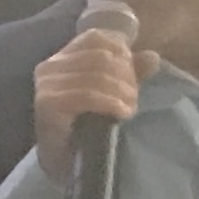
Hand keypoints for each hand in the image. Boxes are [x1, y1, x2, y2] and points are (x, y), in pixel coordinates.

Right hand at [31, 24, 159, 176]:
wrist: (62, 160)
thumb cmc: (84, 124)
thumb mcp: (110, 92)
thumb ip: (129, 73)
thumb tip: (152, 57)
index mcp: (61, 57)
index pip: (95, 38)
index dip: (121, 51)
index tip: (133, 72)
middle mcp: (49, 67)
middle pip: (100, 57)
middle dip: (125, 75)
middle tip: (134, 95)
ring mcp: (46, 86)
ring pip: (96, 76)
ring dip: (121, 91)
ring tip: (130, 106)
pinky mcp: (49, 104)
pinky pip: (88, 96)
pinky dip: (111, 103)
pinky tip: (122, 113)